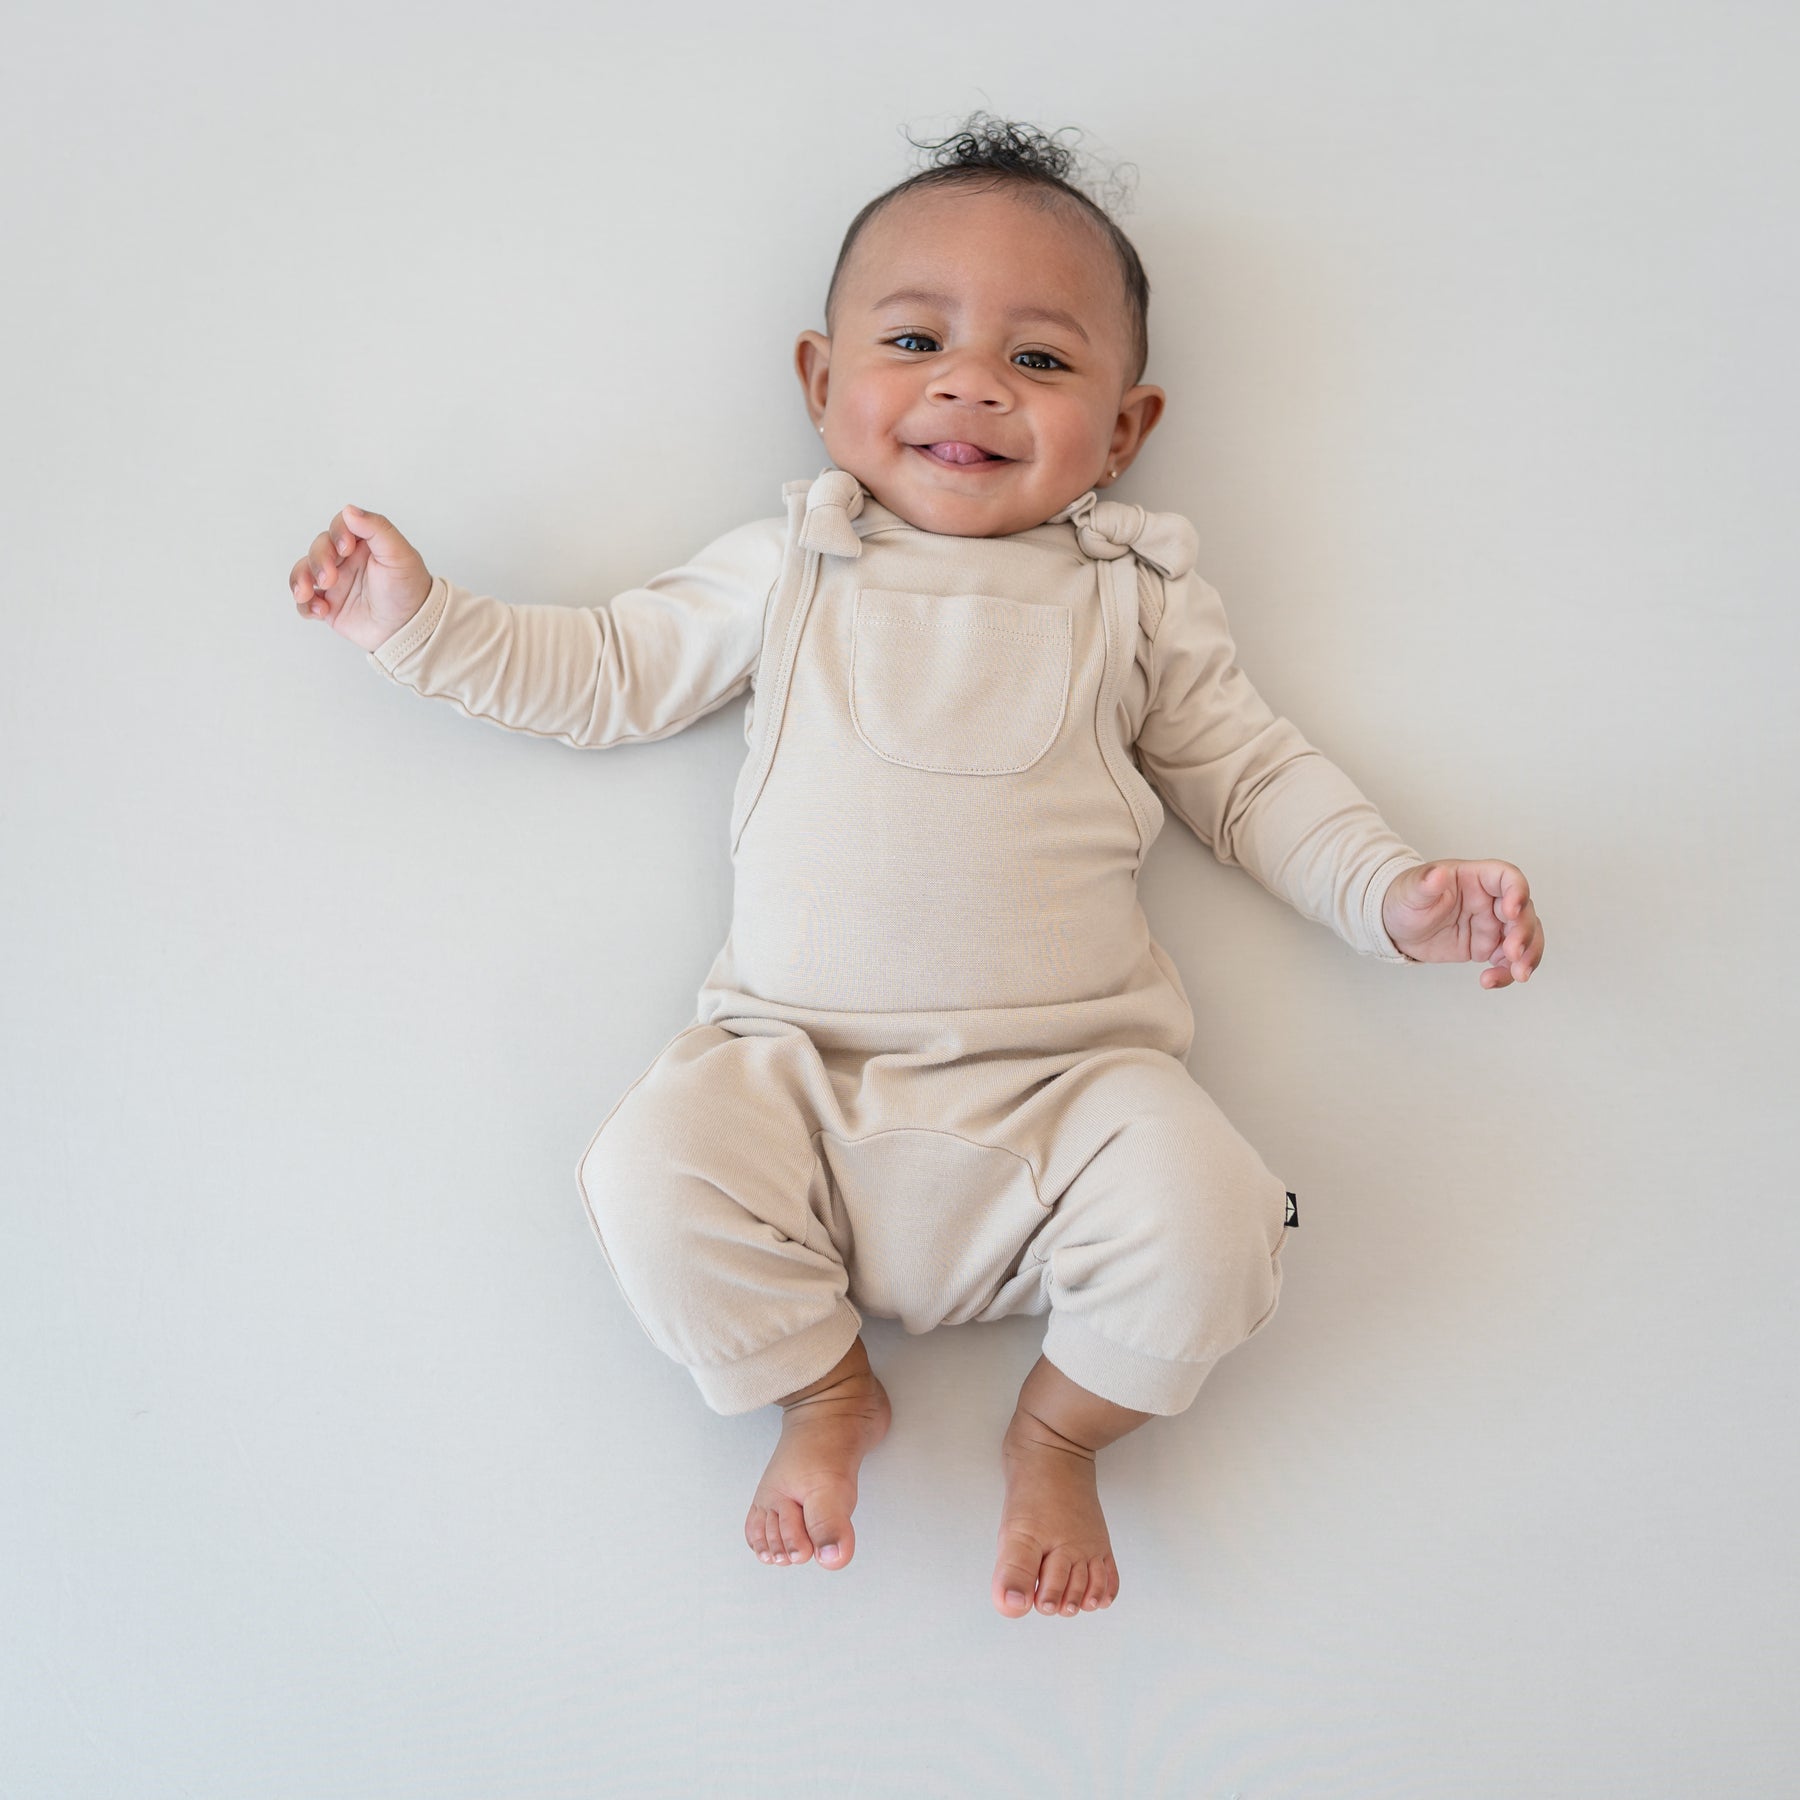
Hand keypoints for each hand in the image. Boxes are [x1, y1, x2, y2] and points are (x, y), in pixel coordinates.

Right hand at [289, 504, 432, 652]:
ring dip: (301, 580)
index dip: (336, 533)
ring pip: (304, 571)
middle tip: (329, 579)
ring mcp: (335, 582)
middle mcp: (346, 560)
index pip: (339, 526)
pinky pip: (305, 602)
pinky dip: (305, 605)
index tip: (345, 549)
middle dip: (318, 561)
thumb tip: (350, 510)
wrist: (411, 628)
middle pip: (318, 548)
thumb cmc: (409, 590)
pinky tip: (320, 611)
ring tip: (307, 594)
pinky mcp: (329, 605)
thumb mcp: (400, 555)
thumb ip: (377, 529)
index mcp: (363, 543)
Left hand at [1380, 860, 1543, 989]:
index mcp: (1476, 878)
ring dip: (1528, 956)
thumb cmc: (1406, 899)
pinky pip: (1508, 960)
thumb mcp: (1411, 891)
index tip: (1511, 911)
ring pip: (1525, 937)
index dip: (1518, 891)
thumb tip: (1437, 874)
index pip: (1507, 877)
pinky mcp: (1487, 947)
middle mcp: (1491, 900)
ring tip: (1518, 974)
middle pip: (1524, 911)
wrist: (1396, 927)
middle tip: (1514, 953)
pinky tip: (1490, 981)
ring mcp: (1492, 924)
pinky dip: (1506, 972)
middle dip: (1525, 933)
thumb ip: (1426, 884)